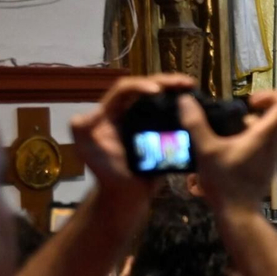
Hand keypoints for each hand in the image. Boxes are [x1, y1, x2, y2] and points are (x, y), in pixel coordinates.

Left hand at [69, 73, 195, 203]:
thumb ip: (81, 130)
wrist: (125, 194)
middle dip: (165, 81)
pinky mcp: (160, 133)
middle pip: (147, 88)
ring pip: (161, 99)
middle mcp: (129, 112)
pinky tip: (195, 106)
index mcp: (111, 111)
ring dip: (176, 91)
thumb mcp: (87, 149)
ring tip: (192, 87)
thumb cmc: (104, 171)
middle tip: (185, 82)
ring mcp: (146, 122)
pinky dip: (183, 108)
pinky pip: (171, 116)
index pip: (125, 89)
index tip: (157, 91)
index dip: (140, 85)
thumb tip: (89, 113)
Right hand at [179, 90, 276, 211]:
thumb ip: (196, 124)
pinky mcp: (264, 165)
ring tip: (228, 130)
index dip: (271, 96)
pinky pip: (263, 143)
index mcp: (265, 136)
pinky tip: (227, 146)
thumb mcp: (206, 151)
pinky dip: (249, 138)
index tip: (249, 101)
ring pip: (271, 129)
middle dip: (262, 107)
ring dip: (252, 124)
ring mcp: (270, 155)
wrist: (237, 212)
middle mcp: (273, 143)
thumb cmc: (225, 182)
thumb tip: (186, 100)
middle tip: (242, 110)